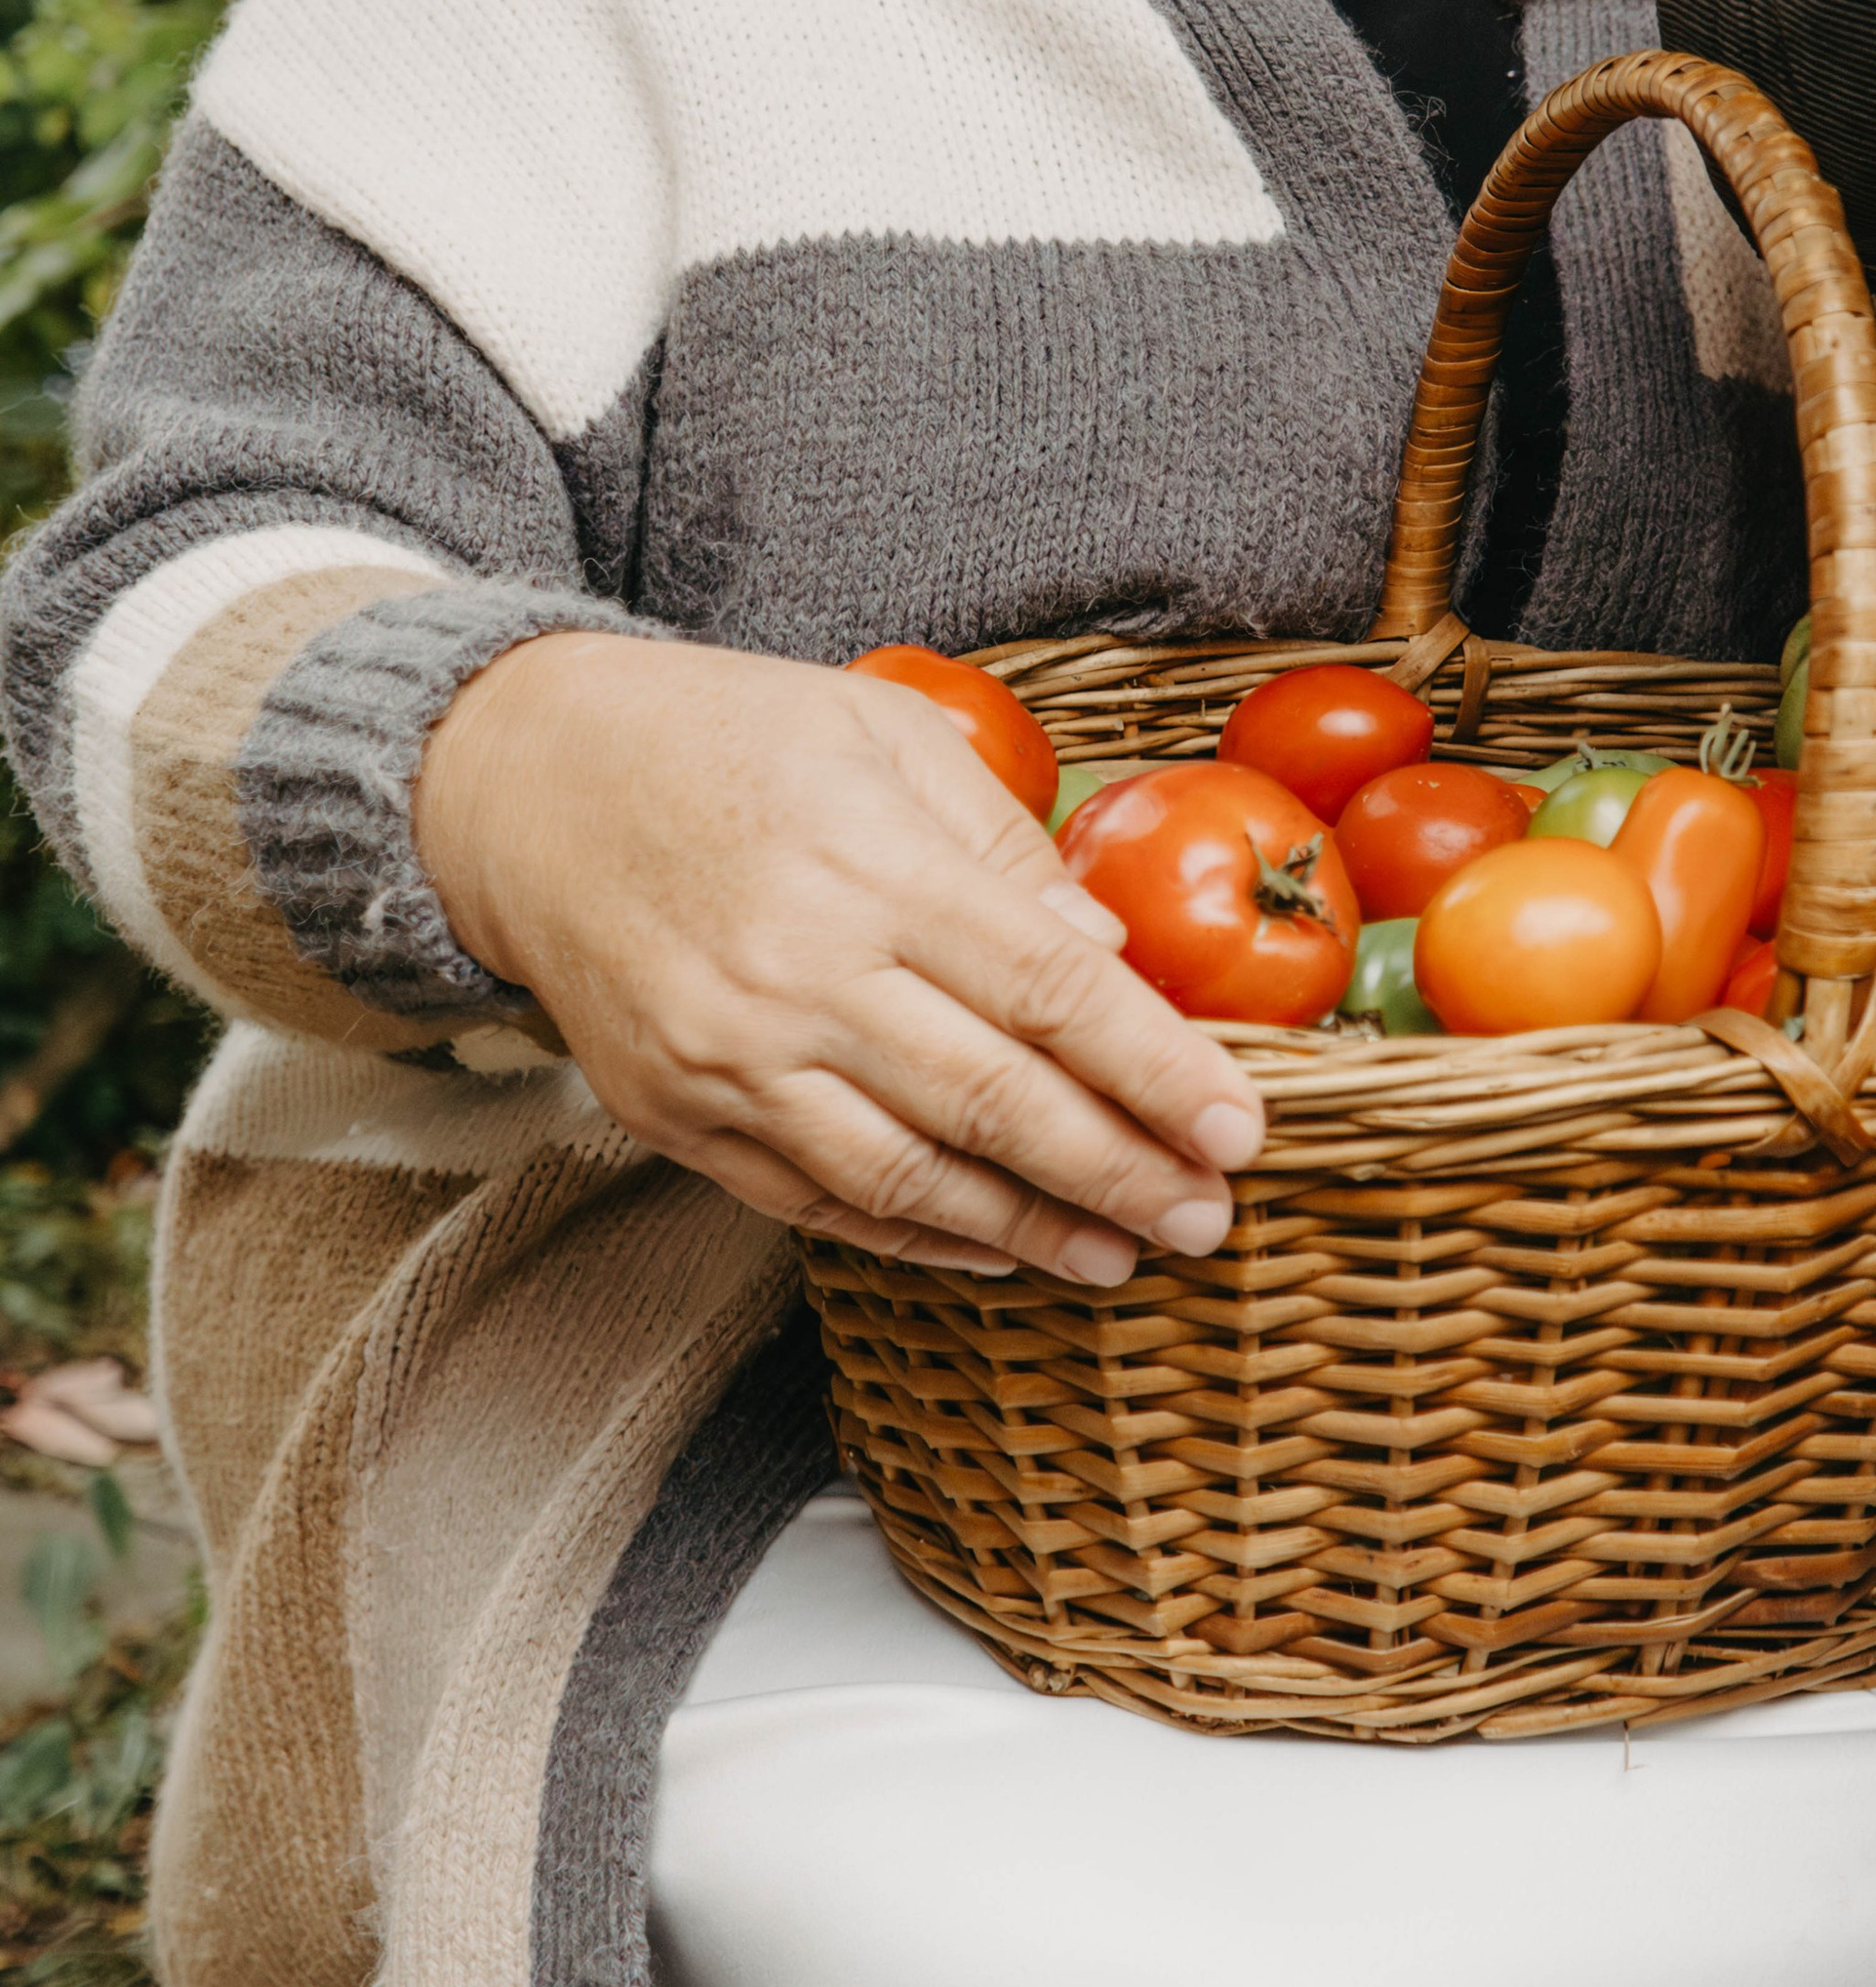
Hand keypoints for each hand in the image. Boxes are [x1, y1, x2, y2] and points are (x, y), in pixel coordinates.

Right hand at [412, 630, 1265, 1281]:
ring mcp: (729, 1058)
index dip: (1157, 1071)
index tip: (1240, 1127)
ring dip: (1030, 1228)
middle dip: (1119, 1170)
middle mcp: (799, 974)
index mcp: (870, 866)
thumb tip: (1108, 954)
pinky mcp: (674, 1114)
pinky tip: (998, 1245)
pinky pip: (816, 1201)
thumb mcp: (880, 732)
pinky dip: (917, 1234)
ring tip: (1123, 1254)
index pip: (1051, 991)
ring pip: (908, 1176)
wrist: (523, 781)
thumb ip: (1000, 841)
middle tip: (1207, 1216)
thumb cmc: (725, 738)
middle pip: (994, 1100)